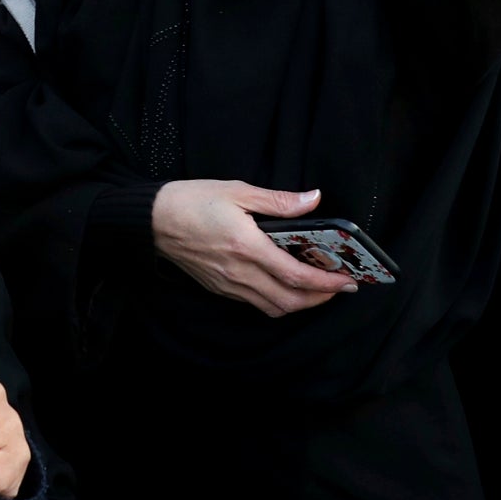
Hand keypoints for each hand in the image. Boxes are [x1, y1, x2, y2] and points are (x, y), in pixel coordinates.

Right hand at [150, 180, 355, 316]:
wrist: (152, 220)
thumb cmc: (192, 200)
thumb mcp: (237, 191)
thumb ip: (278, 200)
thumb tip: (313, 199)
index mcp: (246, 247)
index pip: (295, 275)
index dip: (326, 282)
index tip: (347, 279)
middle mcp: (239, 273)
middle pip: (289, 301)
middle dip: (320, 299)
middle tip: (339, 287)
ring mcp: (228, 285)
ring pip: (274, 308)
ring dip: (300, 303)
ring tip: (316, 288)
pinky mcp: (219, 289)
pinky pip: (256, 304)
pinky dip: (278, 301)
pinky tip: (284, 285)